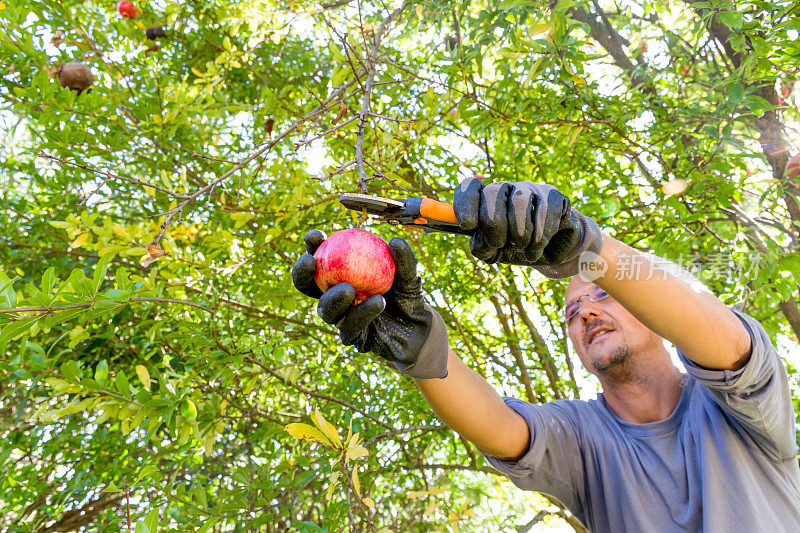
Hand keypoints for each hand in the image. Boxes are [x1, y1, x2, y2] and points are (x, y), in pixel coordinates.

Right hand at [291, 230, 448, 378]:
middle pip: (307, 285)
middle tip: (311, 261)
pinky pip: (349, 326)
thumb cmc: (408, 295)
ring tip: (349, 289)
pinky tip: (377, 302)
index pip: (320, 257)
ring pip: (324, 309)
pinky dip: (362, 313)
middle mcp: (335, 296)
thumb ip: (404, 260)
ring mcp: (341, 317)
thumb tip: (394, 242)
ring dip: (333, 297)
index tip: (315, 236)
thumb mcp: (409, 275)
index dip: (312, 246)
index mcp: (342, 274)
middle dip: (301, 272)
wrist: (419, 327)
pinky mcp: (351, 337)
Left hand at [453, 177, 602, 277]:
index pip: (469, 187)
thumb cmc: (515, 248)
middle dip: (494, 224)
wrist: (552, 251)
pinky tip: (537, 248)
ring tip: (521, 248)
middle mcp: (507, 188)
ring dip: (519, 233)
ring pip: (520, 201)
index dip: (465, 202)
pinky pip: (546, 211)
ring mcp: (532, 189)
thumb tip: (478, 238)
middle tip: (499, 244)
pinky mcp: (555, 197)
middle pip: (493, 192)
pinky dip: (540, 236)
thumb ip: (481, 246)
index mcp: (485, 199)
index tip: (468, 224)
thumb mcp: (494, 252)